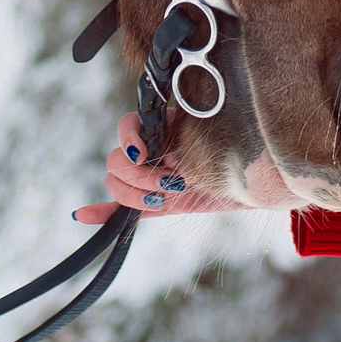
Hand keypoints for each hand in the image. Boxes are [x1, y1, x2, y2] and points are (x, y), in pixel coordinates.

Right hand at [73, 113, 247, 223]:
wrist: (257, 182)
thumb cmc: (240, 154)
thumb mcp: (214, 143)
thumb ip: (189, 140)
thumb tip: (175, 150)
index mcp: (163, 128)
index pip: (127, 127)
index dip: (130, 141)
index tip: (145, 155)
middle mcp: (152, 152)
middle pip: (117, 161)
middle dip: (141, 177)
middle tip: (172, 184)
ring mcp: (149, 179)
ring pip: (116, 185)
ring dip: (135, 195)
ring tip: (168, 196)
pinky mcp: (153, 204)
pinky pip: (119, 209)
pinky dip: (101, 212)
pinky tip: (83, 214)